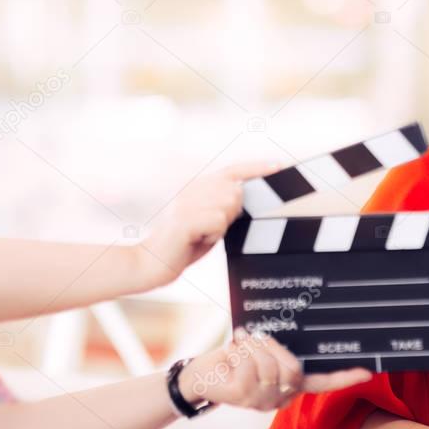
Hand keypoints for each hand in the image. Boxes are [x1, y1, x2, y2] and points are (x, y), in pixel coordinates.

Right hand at [137, 161, 278, 286]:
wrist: (149, 263)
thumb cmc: (182, 245)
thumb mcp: (207, 221)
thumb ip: (223, 207)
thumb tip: (241, 194)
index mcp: (197, 187)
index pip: (232, 170)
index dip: (256, 167)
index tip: (278, 165)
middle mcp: (192, 189)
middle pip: (236, 192)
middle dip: (233, 214)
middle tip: (210, 229)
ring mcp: (187, 202)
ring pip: (229, 206)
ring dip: (221, 227)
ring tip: (201, 235)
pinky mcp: (186, 218)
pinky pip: (219, 222)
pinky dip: (213, 236)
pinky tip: (196, 240)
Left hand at [178, 328, 373, 409]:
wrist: (198, 376)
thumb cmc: (232, 359)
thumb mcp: (260, 350)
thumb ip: (280, 348)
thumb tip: (299, 326)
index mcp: (290, 385)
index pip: (323, 383)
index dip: (346, 377)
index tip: (368, 372)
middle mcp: (281, 398)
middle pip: (294, 368)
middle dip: (272, 345)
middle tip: (254, 336)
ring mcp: (262, 402)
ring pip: (270, 365)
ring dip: (251, 346)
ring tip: (238, 344)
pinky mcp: (243, 398)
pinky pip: (250, 367)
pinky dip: (238, 350)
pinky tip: (230, 351)